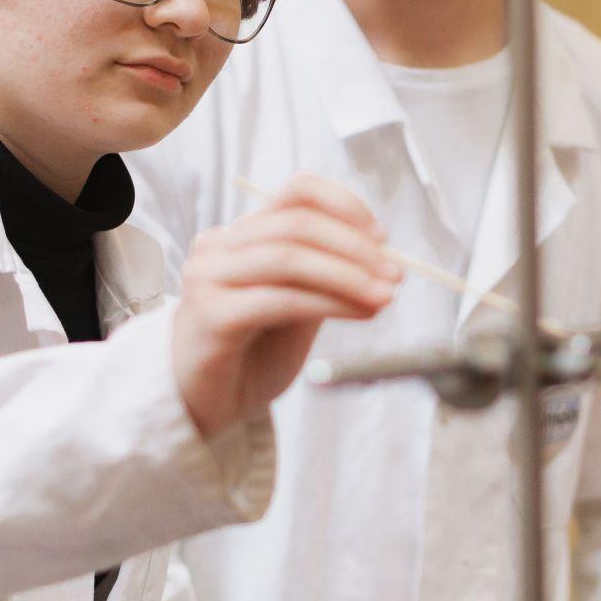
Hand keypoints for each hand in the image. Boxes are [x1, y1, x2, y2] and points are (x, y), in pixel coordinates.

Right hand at [171, 173, 401, 438]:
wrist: (204, 407)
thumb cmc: (251, 356)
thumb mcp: (298, 308)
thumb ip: (328, 279)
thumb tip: (384, 260)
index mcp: (240, 235)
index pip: (296, 192)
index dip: (344, 205)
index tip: (383, 237)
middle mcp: (218, 246)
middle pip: (296, 223)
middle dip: (355, 246)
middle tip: (396, 273)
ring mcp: (208, 278)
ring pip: (288, 256)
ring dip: (347, 274)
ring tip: (384, 296)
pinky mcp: (210, 315)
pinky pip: (279, 299)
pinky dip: (328, 303)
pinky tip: (358, 313)